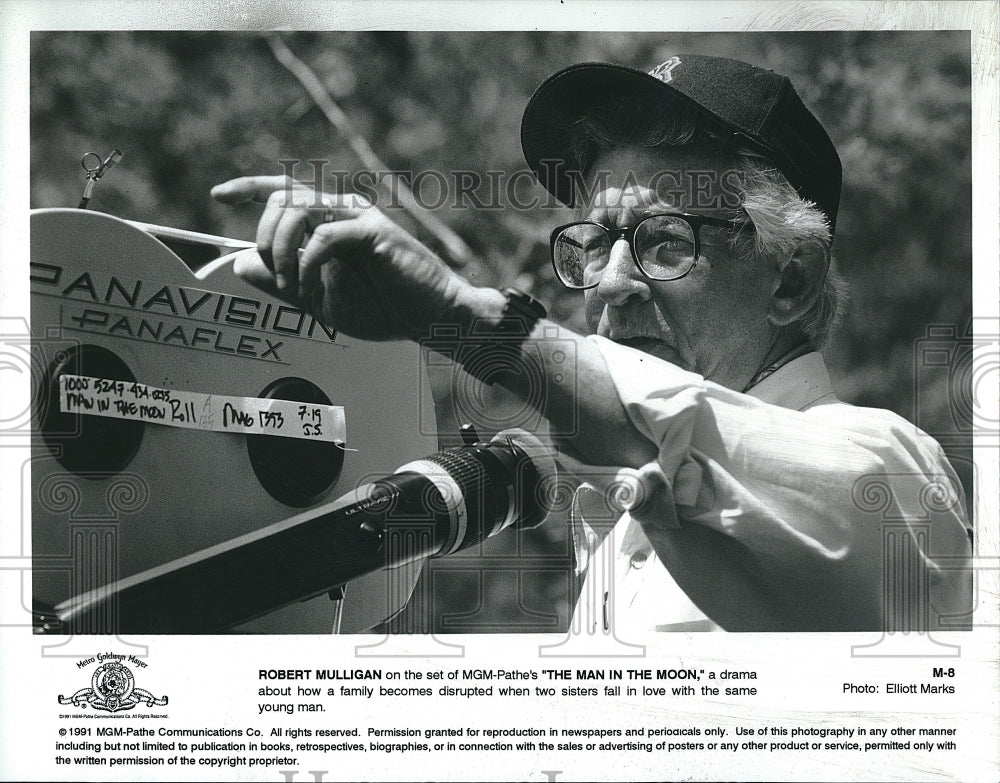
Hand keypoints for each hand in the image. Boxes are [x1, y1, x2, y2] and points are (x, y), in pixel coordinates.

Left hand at [211, 175, 472, 340]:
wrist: (432, 318)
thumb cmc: (386, 308)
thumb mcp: (321, 299)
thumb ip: (283, 281)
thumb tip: (241, 263)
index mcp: (331, 221)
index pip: (284, 192)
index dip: (248, 188)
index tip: (218, 195)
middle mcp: (343, 211)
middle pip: (283, 197)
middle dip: (265, 237)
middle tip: (273, 274)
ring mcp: (358, 218)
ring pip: (299, 209)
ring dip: (281, 251)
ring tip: (291, 287)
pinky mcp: (373, 231)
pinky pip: (324, 237)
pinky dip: (306, 266)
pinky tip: (311, 291)